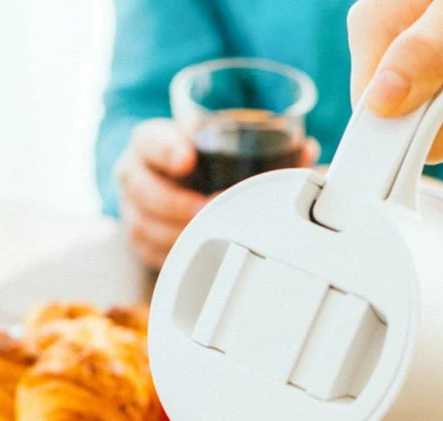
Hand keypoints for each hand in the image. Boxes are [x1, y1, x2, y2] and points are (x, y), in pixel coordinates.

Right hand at [116, 120, 320, 269]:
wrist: (170, 182)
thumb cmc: (200, 162)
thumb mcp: (224, 146)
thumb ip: (265, 148)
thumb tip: (308, 150)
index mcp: (153, 143)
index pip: (148, 141)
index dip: (164, 149)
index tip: (187, 158)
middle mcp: (137, 174)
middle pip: (142, 189)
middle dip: (175, 203)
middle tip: (205, 210)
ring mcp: (134, 209)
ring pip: (143, 226)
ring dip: (176, 234)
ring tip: (206, 237)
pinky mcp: (141, 240)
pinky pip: (150, 253)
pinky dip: (174, 255)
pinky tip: (196, 258)